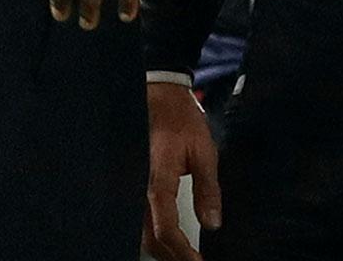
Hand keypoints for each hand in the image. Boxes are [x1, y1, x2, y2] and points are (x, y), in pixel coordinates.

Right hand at [145, 81, 221, 260]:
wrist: (158, 97)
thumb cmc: (181, 121)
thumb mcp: (203, 151)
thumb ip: (207, 189)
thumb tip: (212, 223)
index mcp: (157, 180)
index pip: (165, 228)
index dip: (181, 252)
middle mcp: (137, 188)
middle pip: (149, 238)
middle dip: (171, 256)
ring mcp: (130, 187)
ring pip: (138, 232)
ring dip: (160, 249)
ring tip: (182, 256)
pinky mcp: (129, 185)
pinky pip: (135, 219)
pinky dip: (151, 235)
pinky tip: (166, 241)